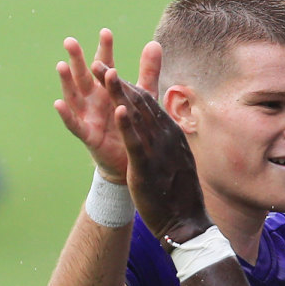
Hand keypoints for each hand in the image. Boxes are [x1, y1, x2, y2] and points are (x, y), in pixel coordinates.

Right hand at [54, 29, 160, 183]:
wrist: (131, 158)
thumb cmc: (131, 124)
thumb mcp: (142, 96)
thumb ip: (147, 71)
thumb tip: (154, 43)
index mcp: (106, 89)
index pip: (106, 66)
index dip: (105, 50)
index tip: (106, 32)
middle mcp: (93, 100)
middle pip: (83, 76)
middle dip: (77, 59)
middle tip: (70, 41)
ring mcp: (88, 116)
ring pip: (74, 96)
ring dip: (67, 82)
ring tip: (62, 65)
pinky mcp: (88, 135)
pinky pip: (74, 124)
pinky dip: (66, 114)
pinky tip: (58, 103)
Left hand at [102, 48, 211, 245]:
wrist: (187, 222)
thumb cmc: (180, 193)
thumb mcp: (177, 159)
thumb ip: (169, 140)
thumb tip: (167, 128)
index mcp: (170, 133)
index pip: (148, 104)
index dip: (128, 86)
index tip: (110, 72)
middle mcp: (166, 136)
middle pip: (139, 103)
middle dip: (117, 82)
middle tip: (97, 63)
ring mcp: (157, 150)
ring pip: (136, 116)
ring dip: (119, 93)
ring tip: (104, 73)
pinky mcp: (147, 167)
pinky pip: (135, 142)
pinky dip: (126, 124)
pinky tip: (117, 108)